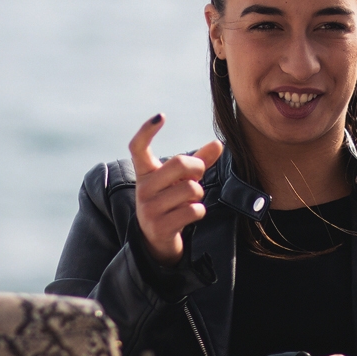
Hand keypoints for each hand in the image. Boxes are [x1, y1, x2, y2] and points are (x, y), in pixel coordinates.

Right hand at [129, 114, 223, 265]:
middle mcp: (143, 188)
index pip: (138, 147)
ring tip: (190, 201)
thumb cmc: (171, 201)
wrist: (157, 238)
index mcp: (145, 173)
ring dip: (198, 194)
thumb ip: (199, 161)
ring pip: (191, 189)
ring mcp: (149, 208)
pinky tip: (190, 215)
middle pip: (180, 163)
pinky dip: (198, 211)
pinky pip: (193, 210)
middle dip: (198, 168)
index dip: (147, 130)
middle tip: (198, 175)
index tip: (161, 116)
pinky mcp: (160, 226)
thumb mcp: (181, 180)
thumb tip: (218, 143)